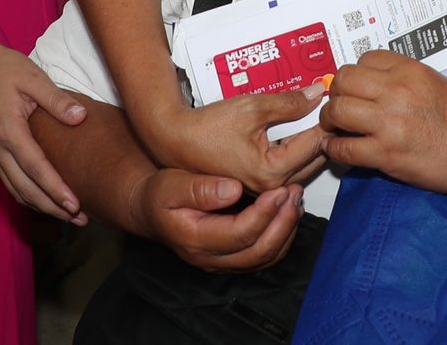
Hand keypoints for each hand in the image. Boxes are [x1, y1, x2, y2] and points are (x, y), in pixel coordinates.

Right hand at [0, 41, 88, 222]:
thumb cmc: (5, 68)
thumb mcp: (34, 78)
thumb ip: (57, 100)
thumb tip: (81, 117)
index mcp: (8, 131)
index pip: (36, 168)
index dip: (56, 189)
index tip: (75, 205)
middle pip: (25, 189)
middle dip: (52, 207)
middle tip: (80, 219)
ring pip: (16, 190)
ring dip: (41, 206)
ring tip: (67, 215)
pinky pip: (10, 182)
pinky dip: (28, 195)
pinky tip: (45, 200)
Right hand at [134, 169, 303, 271]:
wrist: (151, 211)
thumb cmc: (160, 195)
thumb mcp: (171, 184)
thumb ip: (199, 188)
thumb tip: (232, 189)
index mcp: (195, 240)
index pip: (240, 235)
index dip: (264, 213)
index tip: (280, 189)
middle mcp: (211, 259)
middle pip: (258, 252)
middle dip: (282, 223)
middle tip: (294, 193)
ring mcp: (223, 262)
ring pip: (265, 257)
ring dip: (286, 230)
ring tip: (295, 198)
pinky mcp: (233, 258)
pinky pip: (264, 254)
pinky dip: (281, 235)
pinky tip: (286, 210)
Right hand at [144, 88, 328, 195]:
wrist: (176, 141)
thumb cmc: (207, 128)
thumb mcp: (251, 107)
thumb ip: (288, 102)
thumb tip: (314, 94)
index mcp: (271, 171)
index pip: (313, 144)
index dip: (325, 120)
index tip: (335, 103)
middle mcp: (270, 187)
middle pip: (313, 160)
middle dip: (324, 134)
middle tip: (334, 111)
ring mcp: (264, 189)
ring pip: (303, 168)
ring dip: (312, 145)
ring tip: (319, 119)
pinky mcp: (257, 185)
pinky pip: (288, 171)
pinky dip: (298, 153)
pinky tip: (299, 135)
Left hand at [318, 52, 446, 195]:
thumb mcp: (434, 82)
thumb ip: (403, 78)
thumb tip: (372, 81)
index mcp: (409, 70)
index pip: (364, 60)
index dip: (356, 75)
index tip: (355, 88)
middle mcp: (396, 91)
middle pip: (344, 81)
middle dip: (336, 94)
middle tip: (339, 106)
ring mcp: (390, 123)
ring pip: (337, 111)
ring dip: (330, 120)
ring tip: (334, 127)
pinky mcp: (386, 154)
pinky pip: (344, 147)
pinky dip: (334, 148)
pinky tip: (337, 149)